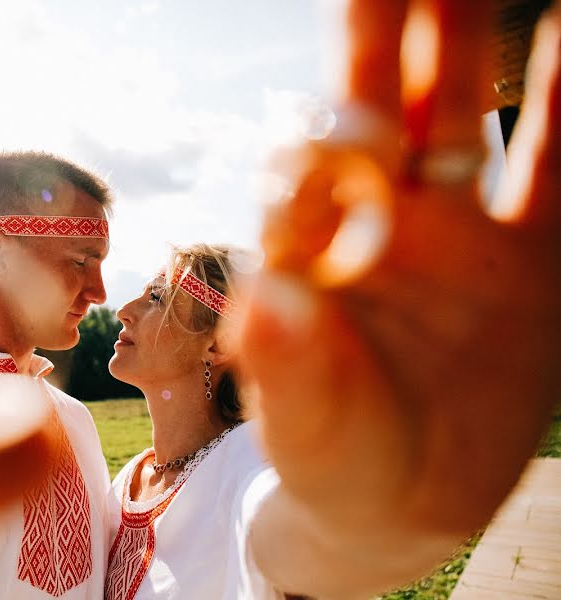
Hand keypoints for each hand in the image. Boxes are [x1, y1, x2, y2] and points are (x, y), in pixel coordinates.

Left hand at [238, 0, 559, 594]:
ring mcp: (455, 230)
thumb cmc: (336, 458)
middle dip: (384, 32)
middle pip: (376, 106)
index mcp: (312, 255)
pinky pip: (555, 164)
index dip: (321, 123)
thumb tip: (268, 297)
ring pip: (459, 112)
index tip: (332, 83)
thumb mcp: (311, 428)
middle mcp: (378, 225)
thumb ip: (292, 369)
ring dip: (463, 38)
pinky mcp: (528, 254)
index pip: (308, 165)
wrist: (404, 495)